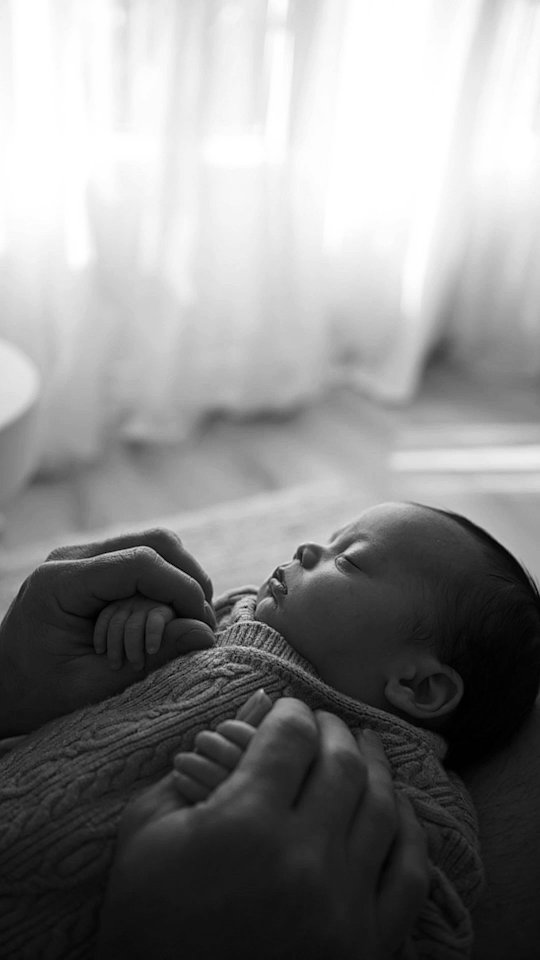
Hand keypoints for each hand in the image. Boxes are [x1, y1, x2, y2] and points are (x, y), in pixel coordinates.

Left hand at [0, 529, 215, 734]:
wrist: (2, 685)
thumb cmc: (39, 693)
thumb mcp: (93, 686)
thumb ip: (150, 658)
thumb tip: (205, 634)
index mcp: (60, 584)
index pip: (139, 563)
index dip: (181, 588)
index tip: (203, 624)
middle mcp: (70, 558)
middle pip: (153, 542)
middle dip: (188, 578)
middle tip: (202, 620)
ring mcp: (81, 556)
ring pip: (152, 544)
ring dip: (179, 577)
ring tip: (189, 617)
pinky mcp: (92, 564)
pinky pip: (141, 556)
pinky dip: (164, 580)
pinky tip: (169, 611)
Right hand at [96, 698, 428, 959]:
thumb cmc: (146, 918)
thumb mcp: (146, 829)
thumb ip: (192, 763)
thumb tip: (249, 713)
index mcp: (245, 824)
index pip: (291, 738)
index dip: (291, 713)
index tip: (287, 712)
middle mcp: (304, 860)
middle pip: (342, 765)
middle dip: (333, 730)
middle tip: (322, 723)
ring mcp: (343, 906)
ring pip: (382, 809)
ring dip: (375, 768)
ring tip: (363, 749)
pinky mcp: (367, 946)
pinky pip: (410, 873)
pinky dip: (410, 831)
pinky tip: (396, 808)